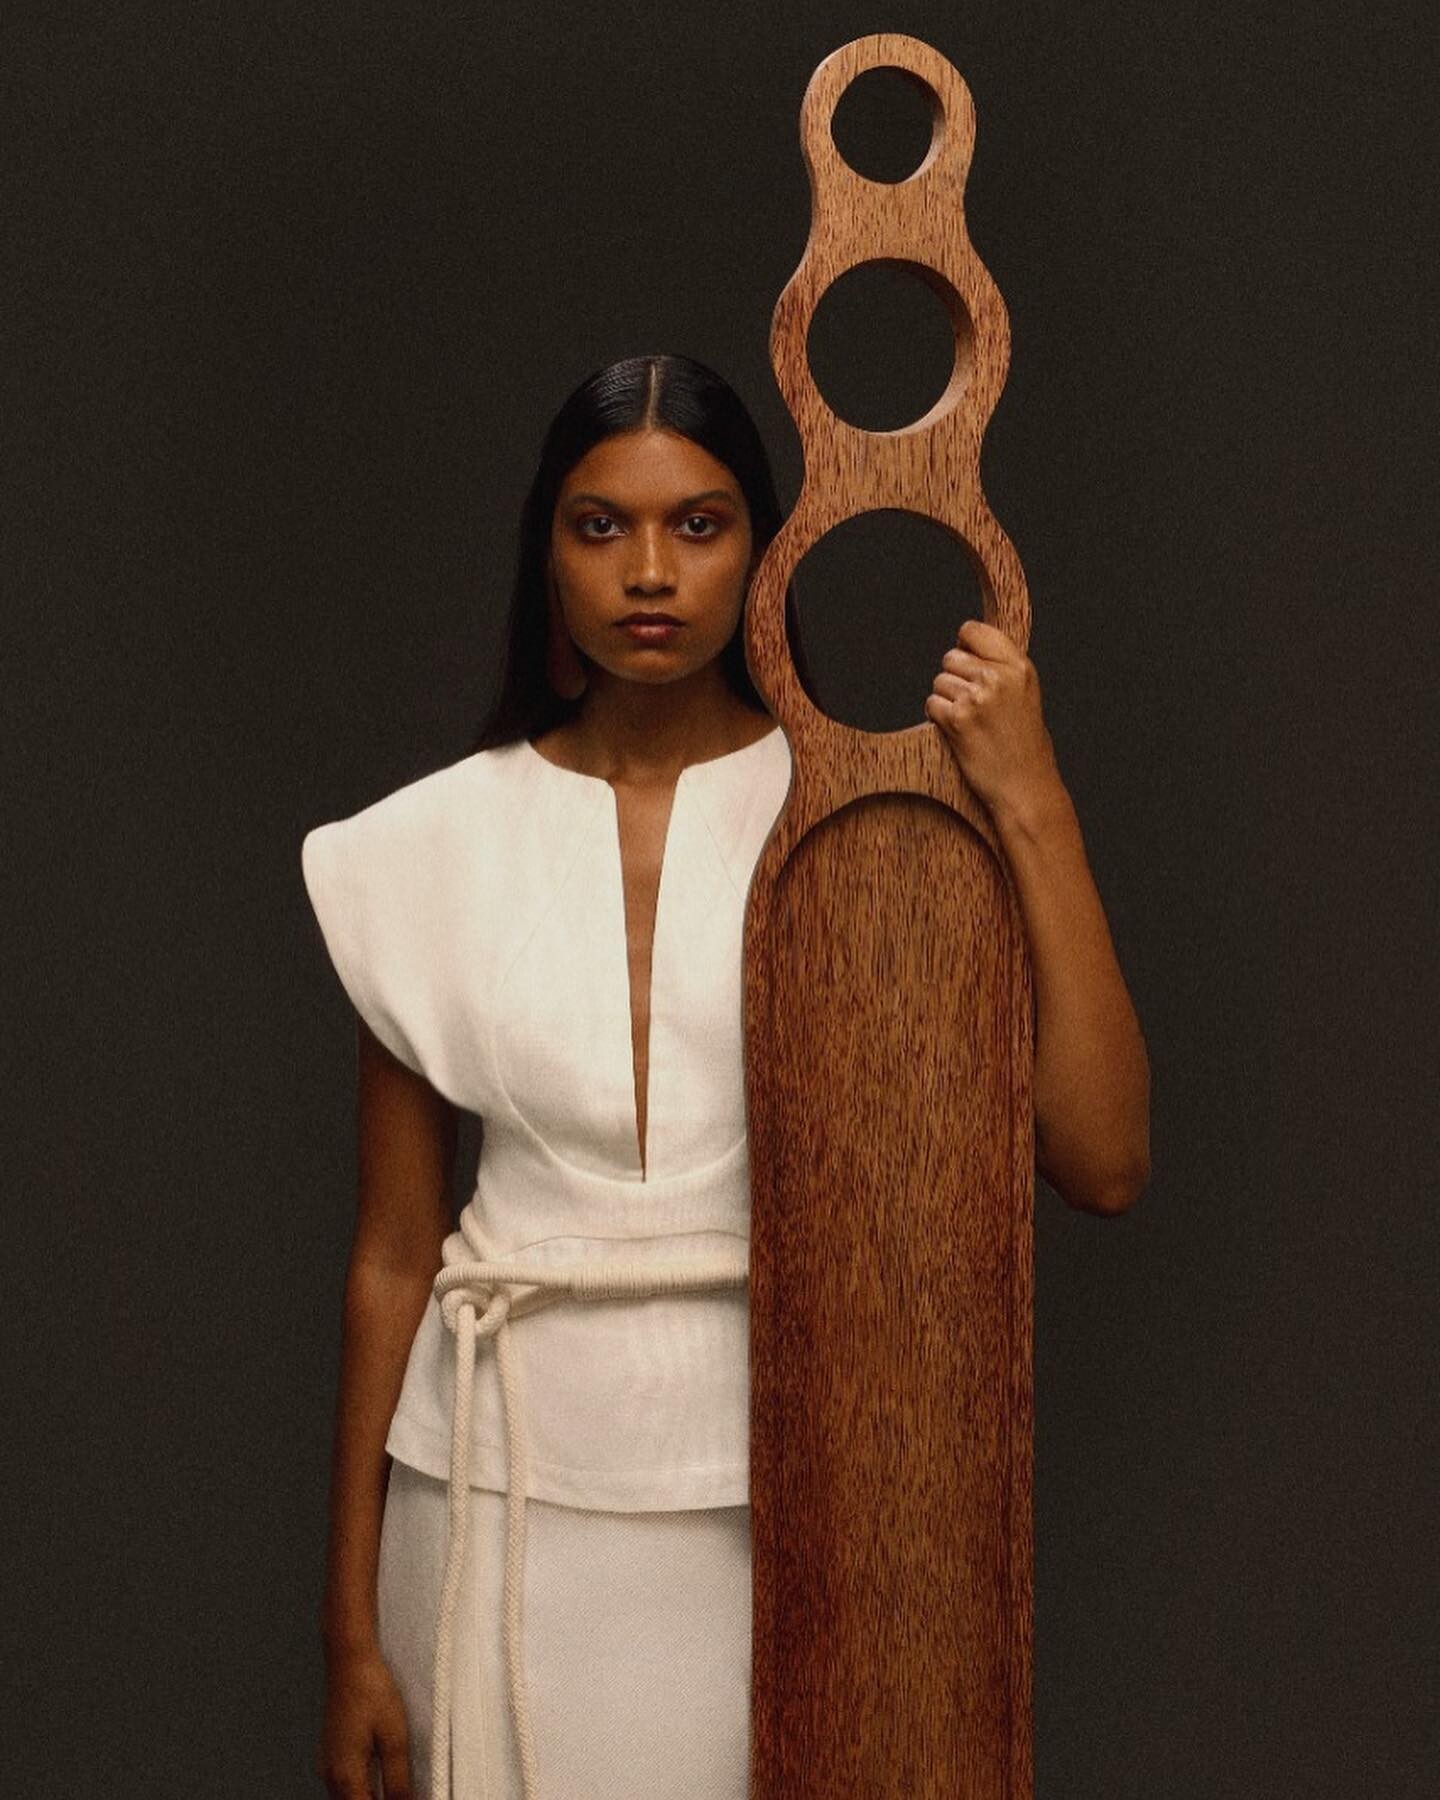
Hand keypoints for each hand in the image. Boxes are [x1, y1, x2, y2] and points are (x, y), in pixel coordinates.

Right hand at [316, 1642, 413, 1797]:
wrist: (350, 1658)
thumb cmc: (371, 1689)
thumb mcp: (395, 1738)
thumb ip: (399, 1781)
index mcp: (345, 1776)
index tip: (411, 1799)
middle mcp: (330, 1775)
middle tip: (408, 1793)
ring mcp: (328, 1764)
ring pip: (352, 1797)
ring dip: (374, 1797)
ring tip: (401, 1788)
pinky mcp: (332, 1753)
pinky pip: (348, 1783)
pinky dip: (366, 1786)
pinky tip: (384, 1777)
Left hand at [924, 618, 1062, 820]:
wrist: (1025, 786)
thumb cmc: (1024, 744)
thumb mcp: (1025, 694)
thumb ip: (1001, 667)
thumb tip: (964, 646)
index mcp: (1018, 666)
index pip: (972, 631)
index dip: (964, 646)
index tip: (968, 662)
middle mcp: (997, 678)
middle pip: (950, 657)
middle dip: (954, 677)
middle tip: (972, 703)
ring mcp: (976, 698)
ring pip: (939, 682)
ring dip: (946, 700)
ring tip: (970, 721)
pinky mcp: (957, 720)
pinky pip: (931, 704)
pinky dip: (938, 718)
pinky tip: (959, 732)